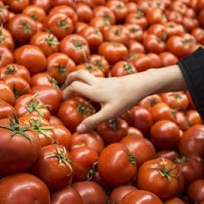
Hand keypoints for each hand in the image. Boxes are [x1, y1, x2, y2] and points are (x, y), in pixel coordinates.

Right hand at [62, 65, 186, 132]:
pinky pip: (97, 80)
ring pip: (88, 75)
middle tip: (66, 86)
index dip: (66, 92)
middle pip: (79, 73)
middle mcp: (97, 83)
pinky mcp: (112, 81)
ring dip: (81, 80)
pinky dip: (91, 83)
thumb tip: (79, 130)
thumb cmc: (125, 99)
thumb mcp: (109, 113)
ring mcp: (105, 80)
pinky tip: (96, 93)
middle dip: (70, 78)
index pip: (74, 86)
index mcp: (94, 90)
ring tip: (79, 90)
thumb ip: (94, 121)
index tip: (63, 99)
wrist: (141, 85)